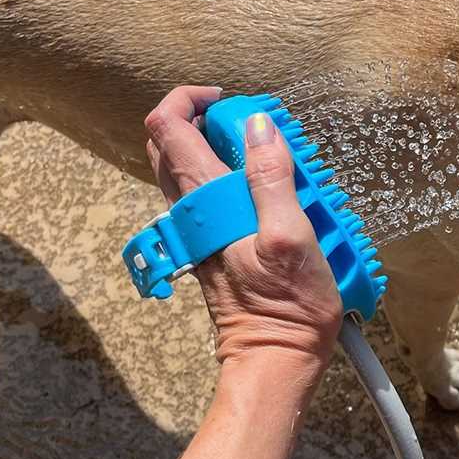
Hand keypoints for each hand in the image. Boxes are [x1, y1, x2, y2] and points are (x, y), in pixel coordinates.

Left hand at [144, 86, 343, 370]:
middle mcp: (191, 212)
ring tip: (276, 161)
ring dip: (224, 150)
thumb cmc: (287, 305)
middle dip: (207, 120)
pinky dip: (235, 178)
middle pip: (171, 143)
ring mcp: (200, 229)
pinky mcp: (214, 243)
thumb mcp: (290, 237)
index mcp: (204, 203)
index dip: (192, 100)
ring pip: (188, 167)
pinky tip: (276, 194)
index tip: (237, 104)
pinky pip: (211, 195)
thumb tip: (257, 125)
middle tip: (257, 128)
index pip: (168, 127)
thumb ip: (270, 178)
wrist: (276, 358)